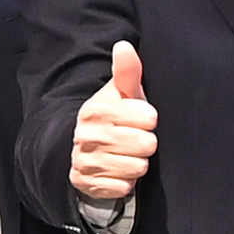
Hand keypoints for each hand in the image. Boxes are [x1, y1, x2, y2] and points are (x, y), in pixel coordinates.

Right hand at [67, 40, 161, 207]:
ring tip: (128, 154)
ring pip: (137, 168)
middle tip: (136, 139)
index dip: (150, 119)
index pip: (149, 118)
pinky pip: (124, 187)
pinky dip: (125, 182)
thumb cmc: (116, 117)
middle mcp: (86, 135)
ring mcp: (84, 160)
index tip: (141, 118)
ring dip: (138, 163)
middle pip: (146, 144)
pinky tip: (118, 171)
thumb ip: (127, 71)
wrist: (88, 149)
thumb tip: (124, 46)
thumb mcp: (123, 93)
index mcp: (96, 109)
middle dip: (147, 143)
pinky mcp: (85, 183)